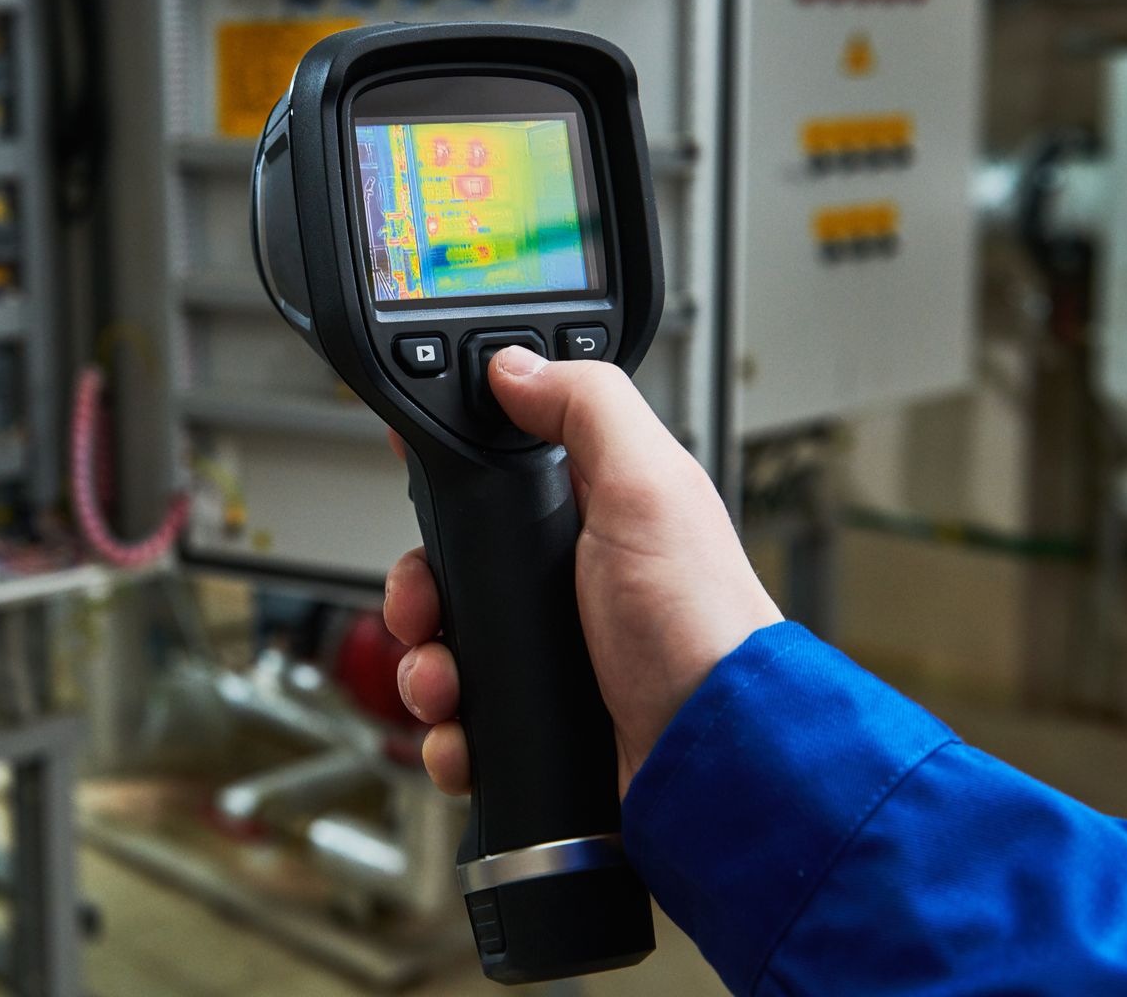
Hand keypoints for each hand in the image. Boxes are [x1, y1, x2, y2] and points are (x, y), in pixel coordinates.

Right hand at [384, 346, 781, 797]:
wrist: (710, 761)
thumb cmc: (701, 630)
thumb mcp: (649, 490)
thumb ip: (586, 408)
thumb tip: (515, 364)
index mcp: (590, 513)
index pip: (492, 472)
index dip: (444, 477)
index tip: (416, 489)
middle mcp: (564, 580)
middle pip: (447, 564)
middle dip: (420, 592)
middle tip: (427, 609)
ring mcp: (547, 651)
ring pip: (440, 642)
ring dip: (424, 667)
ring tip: (446, 684)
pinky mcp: (534, 717)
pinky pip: (458, 717)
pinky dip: (446, 729)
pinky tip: (463, 730)